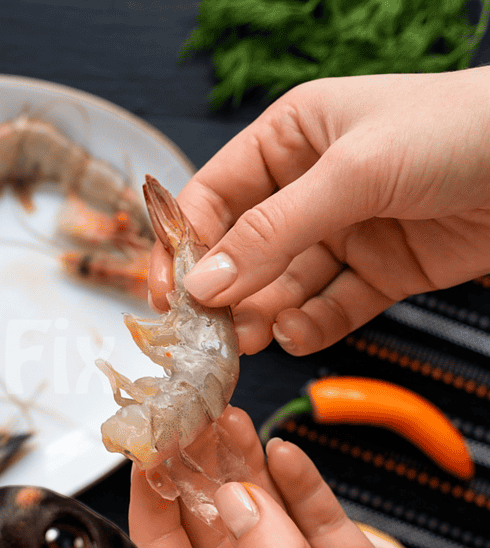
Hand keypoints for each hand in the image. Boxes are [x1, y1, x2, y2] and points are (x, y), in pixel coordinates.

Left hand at [129, 407, 489, 547]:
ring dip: (248, 476)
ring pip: (270, 529)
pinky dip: (304, 491)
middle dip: (203, 483)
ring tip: (227, 424)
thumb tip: (231, 503)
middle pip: (223, 547)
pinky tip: (284, 454)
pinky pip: (322, 529)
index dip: (160, 523)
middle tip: (190, 428)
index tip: (147, 467)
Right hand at [148, 67, 489, 355]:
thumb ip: (273, 231)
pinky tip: (296, 334)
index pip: (215, 194)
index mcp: (292, 138)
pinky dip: (311, 325)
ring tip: (244, 340)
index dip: (183, 242)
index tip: (165, 291)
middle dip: (222, 289)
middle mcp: (312, 186)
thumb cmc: (459, 129)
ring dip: (260, 314)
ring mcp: (348, 230)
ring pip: (283, 283)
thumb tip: (203, 283)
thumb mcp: (352, 172)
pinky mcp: (384, 270)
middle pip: (244, 247)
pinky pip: (333, 305)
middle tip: (203, 332)